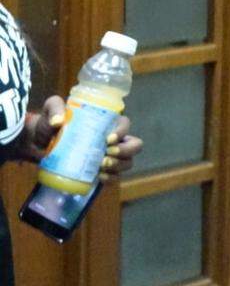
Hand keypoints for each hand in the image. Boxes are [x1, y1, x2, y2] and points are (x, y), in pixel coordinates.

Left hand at [9, 98, 141, 178]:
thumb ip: (55, 108)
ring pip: (128, 162)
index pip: (125, 125)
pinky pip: (115, 177)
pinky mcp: (102, 171)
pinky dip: (110, 178)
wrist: (39, 142)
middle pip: (135, 145)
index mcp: (108, 122)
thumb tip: (58, 122)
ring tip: (100, 167)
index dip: (122, 132)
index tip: (107, 140)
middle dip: (125, 151)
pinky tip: (99, 177)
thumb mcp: (52, 108)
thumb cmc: (51, 123)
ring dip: (118, 166)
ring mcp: (110, 156)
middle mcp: (114, 139)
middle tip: (107, 154)